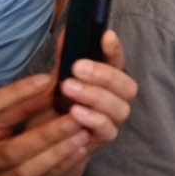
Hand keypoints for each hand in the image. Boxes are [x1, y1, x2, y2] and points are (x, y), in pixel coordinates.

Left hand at [31, 30, 136, 175]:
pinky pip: (107, 129)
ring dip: (96, 96)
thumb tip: (67, 30)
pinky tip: (75, 112)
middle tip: (78, 68)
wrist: (47, 145)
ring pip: (120, 107)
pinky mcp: (103, 138)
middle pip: (127, 85)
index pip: (118, 61)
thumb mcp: (56, 79)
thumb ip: (64, 58)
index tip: (106, 36)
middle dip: (104, 75)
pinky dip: (93, 119)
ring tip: (69, 88)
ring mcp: (113, 119)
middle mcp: (116, 99)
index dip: (115, 49)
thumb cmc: (55, 108)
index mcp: (107, 80)